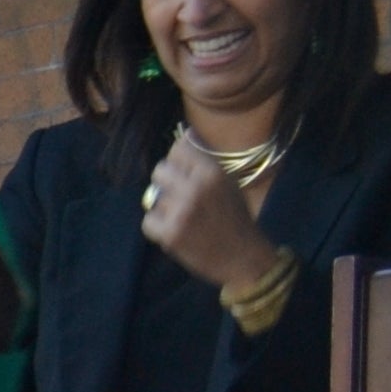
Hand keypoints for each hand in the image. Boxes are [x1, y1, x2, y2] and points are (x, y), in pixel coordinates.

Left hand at [139, 137, 281, 294]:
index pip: (178, 149)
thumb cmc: (235, 217)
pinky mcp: (169, 233)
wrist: (242, 255)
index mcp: (212, 171)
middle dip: (166, 182)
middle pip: (160, 170)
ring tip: (183, 217)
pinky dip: (157, 227)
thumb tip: (183, 136)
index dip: (178, 160)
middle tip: (179, 195)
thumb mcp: (228, 181)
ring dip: (164, 208)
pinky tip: (175, 230)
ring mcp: (180, 211)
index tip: (183, 169)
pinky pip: (148, 221)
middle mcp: (195, 187)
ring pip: (153, 198)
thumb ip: (204, 162)